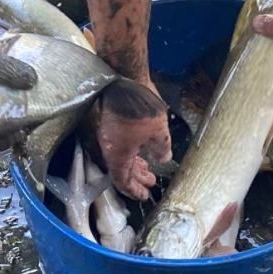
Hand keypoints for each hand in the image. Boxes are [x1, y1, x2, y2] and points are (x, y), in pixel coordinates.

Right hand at [90, 79, 171, 200]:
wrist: (125, 79)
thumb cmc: (140, 107)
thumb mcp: (159, 133)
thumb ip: (161, 150)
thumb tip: (162, 159)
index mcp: (117, 155)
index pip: (122, 181)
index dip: (133, 190)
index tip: (143, 195)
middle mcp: (110, 147)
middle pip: (122, 169)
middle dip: (137, 177)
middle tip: (150, 182)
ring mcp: (109, 133)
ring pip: (122, 155)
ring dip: (135, 163)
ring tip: (149, 166)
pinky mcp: (112, 121)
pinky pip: (121, 143)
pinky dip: (132, 150)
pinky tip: (143, 146)